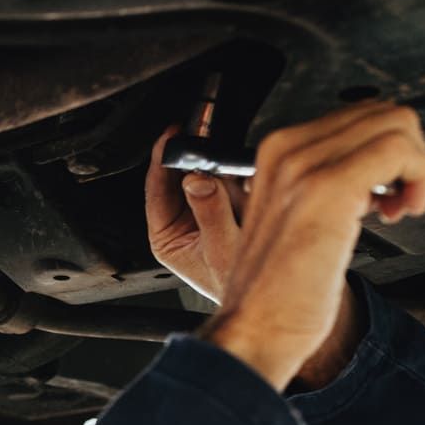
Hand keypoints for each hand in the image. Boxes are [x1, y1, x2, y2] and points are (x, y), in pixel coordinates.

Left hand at [144, 125, 246, 301]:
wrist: (268, 298)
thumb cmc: (237, 288)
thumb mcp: (221, 251)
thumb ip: (210, 214)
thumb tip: (196, 181)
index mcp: (166, 235)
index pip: (156, 188)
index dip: (162, 158)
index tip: (171, 135)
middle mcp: (183, 220)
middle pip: (181, 174)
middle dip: (193, 152)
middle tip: (203, 127)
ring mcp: (206, 210)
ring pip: (207, 173)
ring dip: (218, 161)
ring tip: (227, 151)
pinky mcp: (230, 204)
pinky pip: (231, 179)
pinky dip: (239, 171)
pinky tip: (246, 172)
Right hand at [196, 102, 424, 389]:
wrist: (254, 330)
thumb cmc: (275, 294)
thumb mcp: (295, 221)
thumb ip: (324, 185)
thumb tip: (376, 171)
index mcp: (276, 153)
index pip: (358, 117)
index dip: (386, 152)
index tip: (383, 194)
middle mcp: (286, 150)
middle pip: (383, 114)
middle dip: (408, 155)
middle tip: (398, 201)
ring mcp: (304, 165)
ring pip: (397, 125)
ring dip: (416, 167)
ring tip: (400, 209)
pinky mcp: (328, 187)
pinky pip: (400, 151)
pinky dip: (420, 178)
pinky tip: (402, 213)